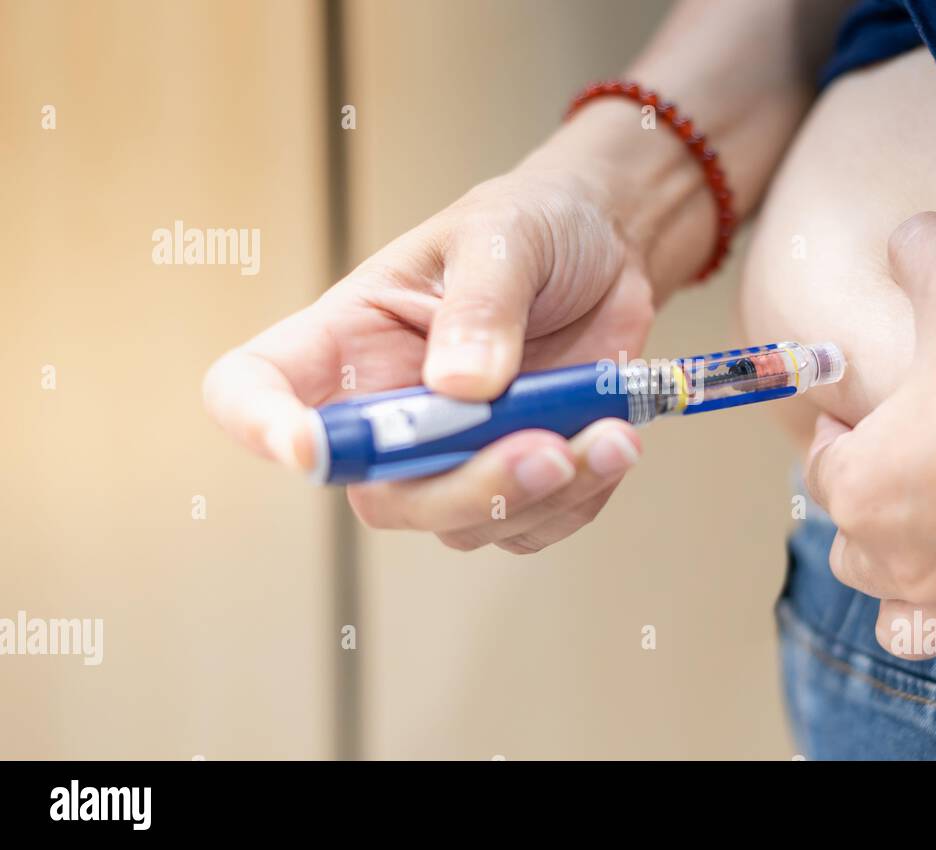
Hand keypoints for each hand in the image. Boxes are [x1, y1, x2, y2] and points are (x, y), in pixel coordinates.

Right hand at [204, 164, 653, 553]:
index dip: (260, 426)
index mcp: (349, 338)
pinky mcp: (513, 479)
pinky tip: (614, 439)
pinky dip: (580, 496)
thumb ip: (483, 303)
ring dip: (542, 495)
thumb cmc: (536, 224)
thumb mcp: (505, 235)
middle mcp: (387, 409)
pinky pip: (531, 524)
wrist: (612, 249)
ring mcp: (450, 454)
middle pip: (379, 493)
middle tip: (548, 453)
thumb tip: (462, 387)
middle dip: (465, 490)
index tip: (306, 448)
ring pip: (463, 524)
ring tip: (610, 434)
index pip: (254, 389)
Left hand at [805, 212, 935, 654]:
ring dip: (896, 567)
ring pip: (895, 604)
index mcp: (861, 489)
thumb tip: (910, 235)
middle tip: (903, 447)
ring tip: (926, 520)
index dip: (837, 430)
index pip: (820, 470)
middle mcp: (901, 559)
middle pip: (850, 542)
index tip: (861, 406)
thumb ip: (919, 253)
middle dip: (864, 496)